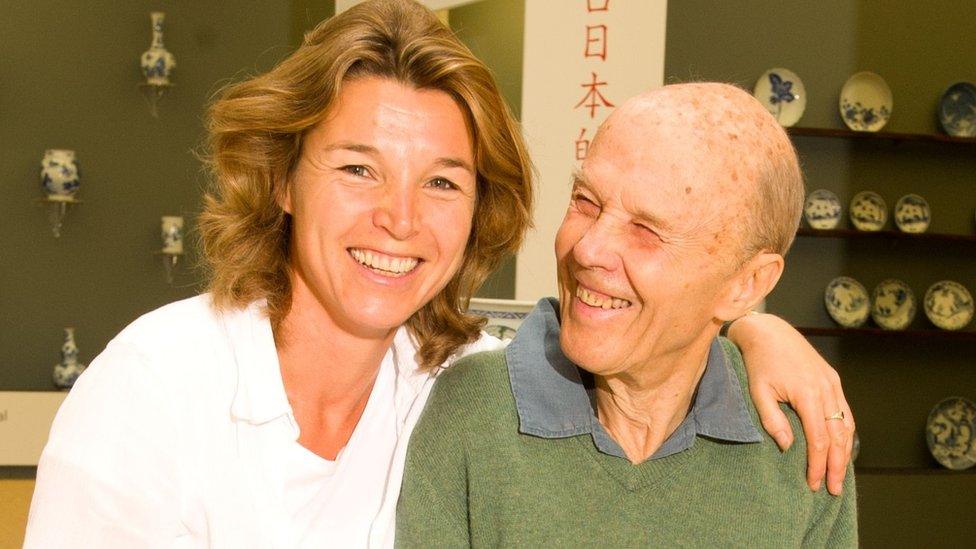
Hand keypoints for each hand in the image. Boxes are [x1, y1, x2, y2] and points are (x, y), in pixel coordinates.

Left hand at [727, 313, 854, 495]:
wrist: (769, 331)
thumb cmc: (758, 362)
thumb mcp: (758, 391)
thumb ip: (772, 419)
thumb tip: (787, 446)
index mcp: (808, 394)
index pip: (819, 439)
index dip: (817, 464)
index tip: (813, 483)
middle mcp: (826, 389)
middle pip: (838, 436)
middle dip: (837, 465)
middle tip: (834, 489)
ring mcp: (832, 383)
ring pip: (846, 425)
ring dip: (845, 452)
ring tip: (840, 475)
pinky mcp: (833, 379)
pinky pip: (845, 411)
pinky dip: (845, 432)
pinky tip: (842, 447)